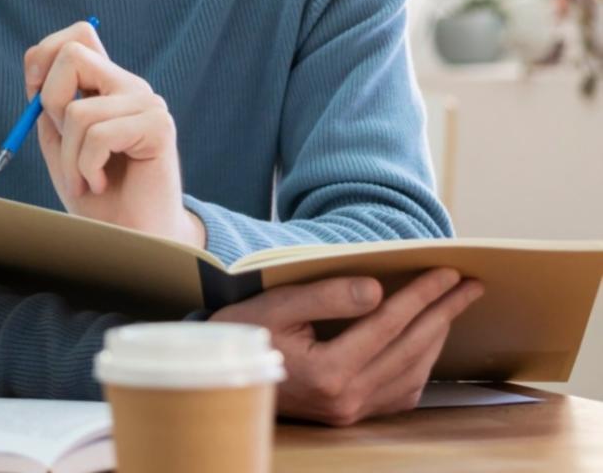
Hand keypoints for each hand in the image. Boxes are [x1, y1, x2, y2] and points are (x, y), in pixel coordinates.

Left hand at [25, 20, 201, 245]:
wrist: (131, 237)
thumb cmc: (96, 195)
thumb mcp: (61, 146)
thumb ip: (50, 109)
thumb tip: (37, 80)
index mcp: (107, 85)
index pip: (78, 34)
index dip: (43, 57)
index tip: (35, 99)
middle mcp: (129, 86)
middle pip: (74, 53)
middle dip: (51, 101)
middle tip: (63, 140)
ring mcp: (147, 103)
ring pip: (78, 110)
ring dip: (68, 157)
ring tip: (84, 179)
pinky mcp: (158, 126)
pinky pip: (98, 135)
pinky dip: (86, 167)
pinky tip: (101, 183)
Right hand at [211, 268, 484, 425]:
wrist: (220, 374)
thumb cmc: (242, 333)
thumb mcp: (277, 305)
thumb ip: (328, 297)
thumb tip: (379, 292)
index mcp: (329, 371)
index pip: (390, 324)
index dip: (422, 295)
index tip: (448, 272)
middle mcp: (346, 398)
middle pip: (410, 348)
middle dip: (443, 313)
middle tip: (470, 287)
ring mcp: (350, 412)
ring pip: (412, 372)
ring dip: (436, 338)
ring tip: (451, 310)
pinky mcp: (348, 416)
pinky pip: (399, 393)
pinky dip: (419, 366)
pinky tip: (424, 346)